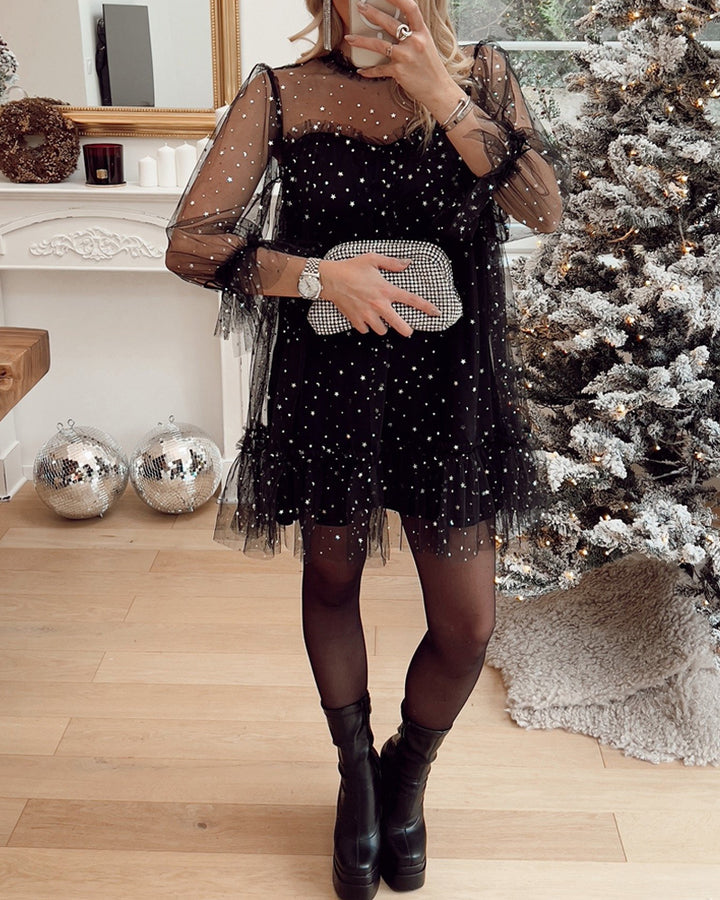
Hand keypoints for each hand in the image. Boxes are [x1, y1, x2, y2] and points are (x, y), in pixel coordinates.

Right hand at [319, 253, 440, 336]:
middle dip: (406, 330)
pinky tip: (364, 318)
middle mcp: (379, 305)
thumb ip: (392, 263)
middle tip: (407, 329)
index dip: (427, 307)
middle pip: (400, 326)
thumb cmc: (351, 267)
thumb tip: (407, 263)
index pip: (412, 300)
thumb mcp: (373, 259)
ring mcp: (367, 315)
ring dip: (383, 326)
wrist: (329, 279)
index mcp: (387, 290)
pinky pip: (366, 330)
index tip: (436, 313)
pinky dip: (366, 326)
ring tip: (379, 318)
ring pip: (382, 330)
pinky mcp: (356, 321)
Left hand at [345, 0, 454, 108]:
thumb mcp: (426, 45)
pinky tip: (362, 70)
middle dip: (372, 14)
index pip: (410, 8)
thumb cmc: (431, 68)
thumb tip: (397, 27)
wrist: (438, 90)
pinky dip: (369, 71)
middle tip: (361, 7)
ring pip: (379, 45)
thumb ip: (413, 34)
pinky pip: (379, 69)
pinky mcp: (399, 71)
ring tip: (350, 38)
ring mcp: (405, 57)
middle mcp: (414, 42)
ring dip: (362, 40)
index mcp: (422, 32)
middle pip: (389, 23)